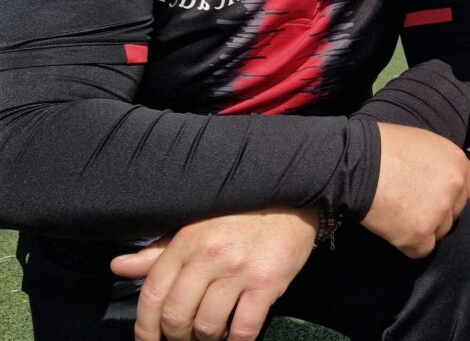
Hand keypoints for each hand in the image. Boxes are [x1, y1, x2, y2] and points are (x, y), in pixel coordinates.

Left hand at [110, 207, 317, 340]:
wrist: (291, 201)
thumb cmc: (240, 216)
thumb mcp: (196, 227)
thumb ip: (159, 251)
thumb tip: (118, 266)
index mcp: (187, 242)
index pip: (152, 294)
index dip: (144, 328)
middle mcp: (209, 256)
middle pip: (176, 317)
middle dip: (176, 337)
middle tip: (185, 339)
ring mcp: (239, 271)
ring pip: (207, 327)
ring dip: (207, 339)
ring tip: (212, 334)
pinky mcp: (267, 284)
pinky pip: (244, 329)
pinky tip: (235, 338)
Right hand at [361, 122, 469, 257]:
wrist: (357, 163)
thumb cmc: (385, 147)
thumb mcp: (425, 144)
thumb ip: (441, 164)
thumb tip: (442, 180)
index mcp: (458, 163)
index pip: (468, 190)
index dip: (451, 194)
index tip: (433, 194)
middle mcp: (455, 188)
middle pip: (454, 212)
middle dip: (437, 211)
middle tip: (411, 203)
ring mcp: (438, 213)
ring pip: (439, 231)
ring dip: (423, 227)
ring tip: (398, 213)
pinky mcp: (419, 235)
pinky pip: (422, 249)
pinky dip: (409, 243)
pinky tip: (394, 228)